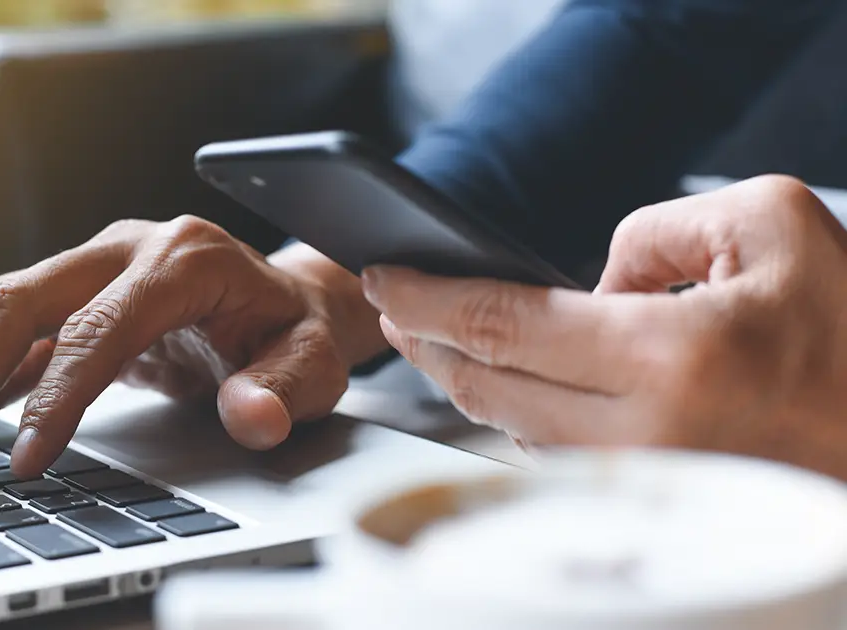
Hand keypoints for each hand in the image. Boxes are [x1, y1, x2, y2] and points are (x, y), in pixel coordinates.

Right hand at [0, 217, 387, 475]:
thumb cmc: (294, 331)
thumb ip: (282, 388)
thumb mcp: (312, 362)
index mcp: (184, 259)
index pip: (100, 327)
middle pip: (23, 298)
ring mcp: (95, 265)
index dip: (57, 396)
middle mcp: (127, 249)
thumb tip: (250, 416)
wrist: (285, 301)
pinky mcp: (77, 293)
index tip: (28, 458)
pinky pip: (9, 325)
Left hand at [362, 175, 846, 479]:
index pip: (504, 323)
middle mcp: (651, 436)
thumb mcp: (772, 226)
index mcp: (674, 359)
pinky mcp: (661, 506)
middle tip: (395, 307)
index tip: (383, 279)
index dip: (428, 297)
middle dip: (427, 342)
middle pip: (489, 386)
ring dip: (464, 382)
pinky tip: (505, 387)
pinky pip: (561, 460)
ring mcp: (652, 483)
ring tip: (436, 339)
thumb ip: (655, 233)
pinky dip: (517, 418)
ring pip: (516, 431)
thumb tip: (589, 282)